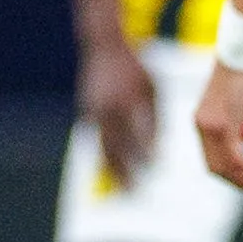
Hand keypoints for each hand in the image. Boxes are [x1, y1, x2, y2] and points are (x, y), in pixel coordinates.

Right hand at [78, 34, 157, 184]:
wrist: (101, 47)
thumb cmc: (133, 67)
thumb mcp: (151, 88)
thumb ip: (154, 117)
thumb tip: (157, 148)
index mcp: (126, 101)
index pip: (137, 136)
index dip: (146, 156)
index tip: (155, 172)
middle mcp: (106, 110)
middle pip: (116, 148)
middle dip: (125, 173)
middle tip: (134, 194)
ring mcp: (93, 112)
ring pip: (102, 148)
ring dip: (112, 170)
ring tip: (121, 189)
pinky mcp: (85, 114)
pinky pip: (96, 140)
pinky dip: (104, 156)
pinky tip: (111, 170)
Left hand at [195, 61, 242, 191]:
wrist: (241, 53)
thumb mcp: (242, 103)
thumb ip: (242, 123)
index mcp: (203, 121)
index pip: (211, 158)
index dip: (230, 173)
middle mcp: (202, 126)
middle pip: (215, 167)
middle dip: (238, 182)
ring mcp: (210, 126)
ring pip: (225, 166)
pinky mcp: (223, 125)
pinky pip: (235, 158)